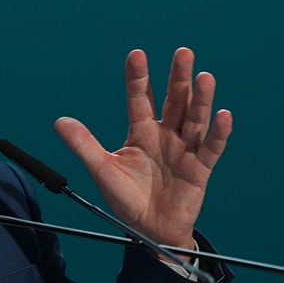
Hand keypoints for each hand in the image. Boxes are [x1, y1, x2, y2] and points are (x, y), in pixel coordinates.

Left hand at [54, 48, 232, 250]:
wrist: (148, 230)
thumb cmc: (127, 198)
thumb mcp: (102, 169)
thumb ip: (84, 144)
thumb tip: (60, 121)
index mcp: (141, 133)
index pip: (140, 99)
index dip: (138, 78)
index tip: (137, 54)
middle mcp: (166, 136)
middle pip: (174, 102)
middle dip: (178, 78)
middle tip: (183, 53)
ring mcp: (184, 151)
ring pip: (195, 120)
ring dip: (201, 99)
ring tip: (204, 77)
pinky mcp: (199, 170)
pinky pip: (211, 149)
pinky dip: (218, 133)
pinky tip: (223, 116)